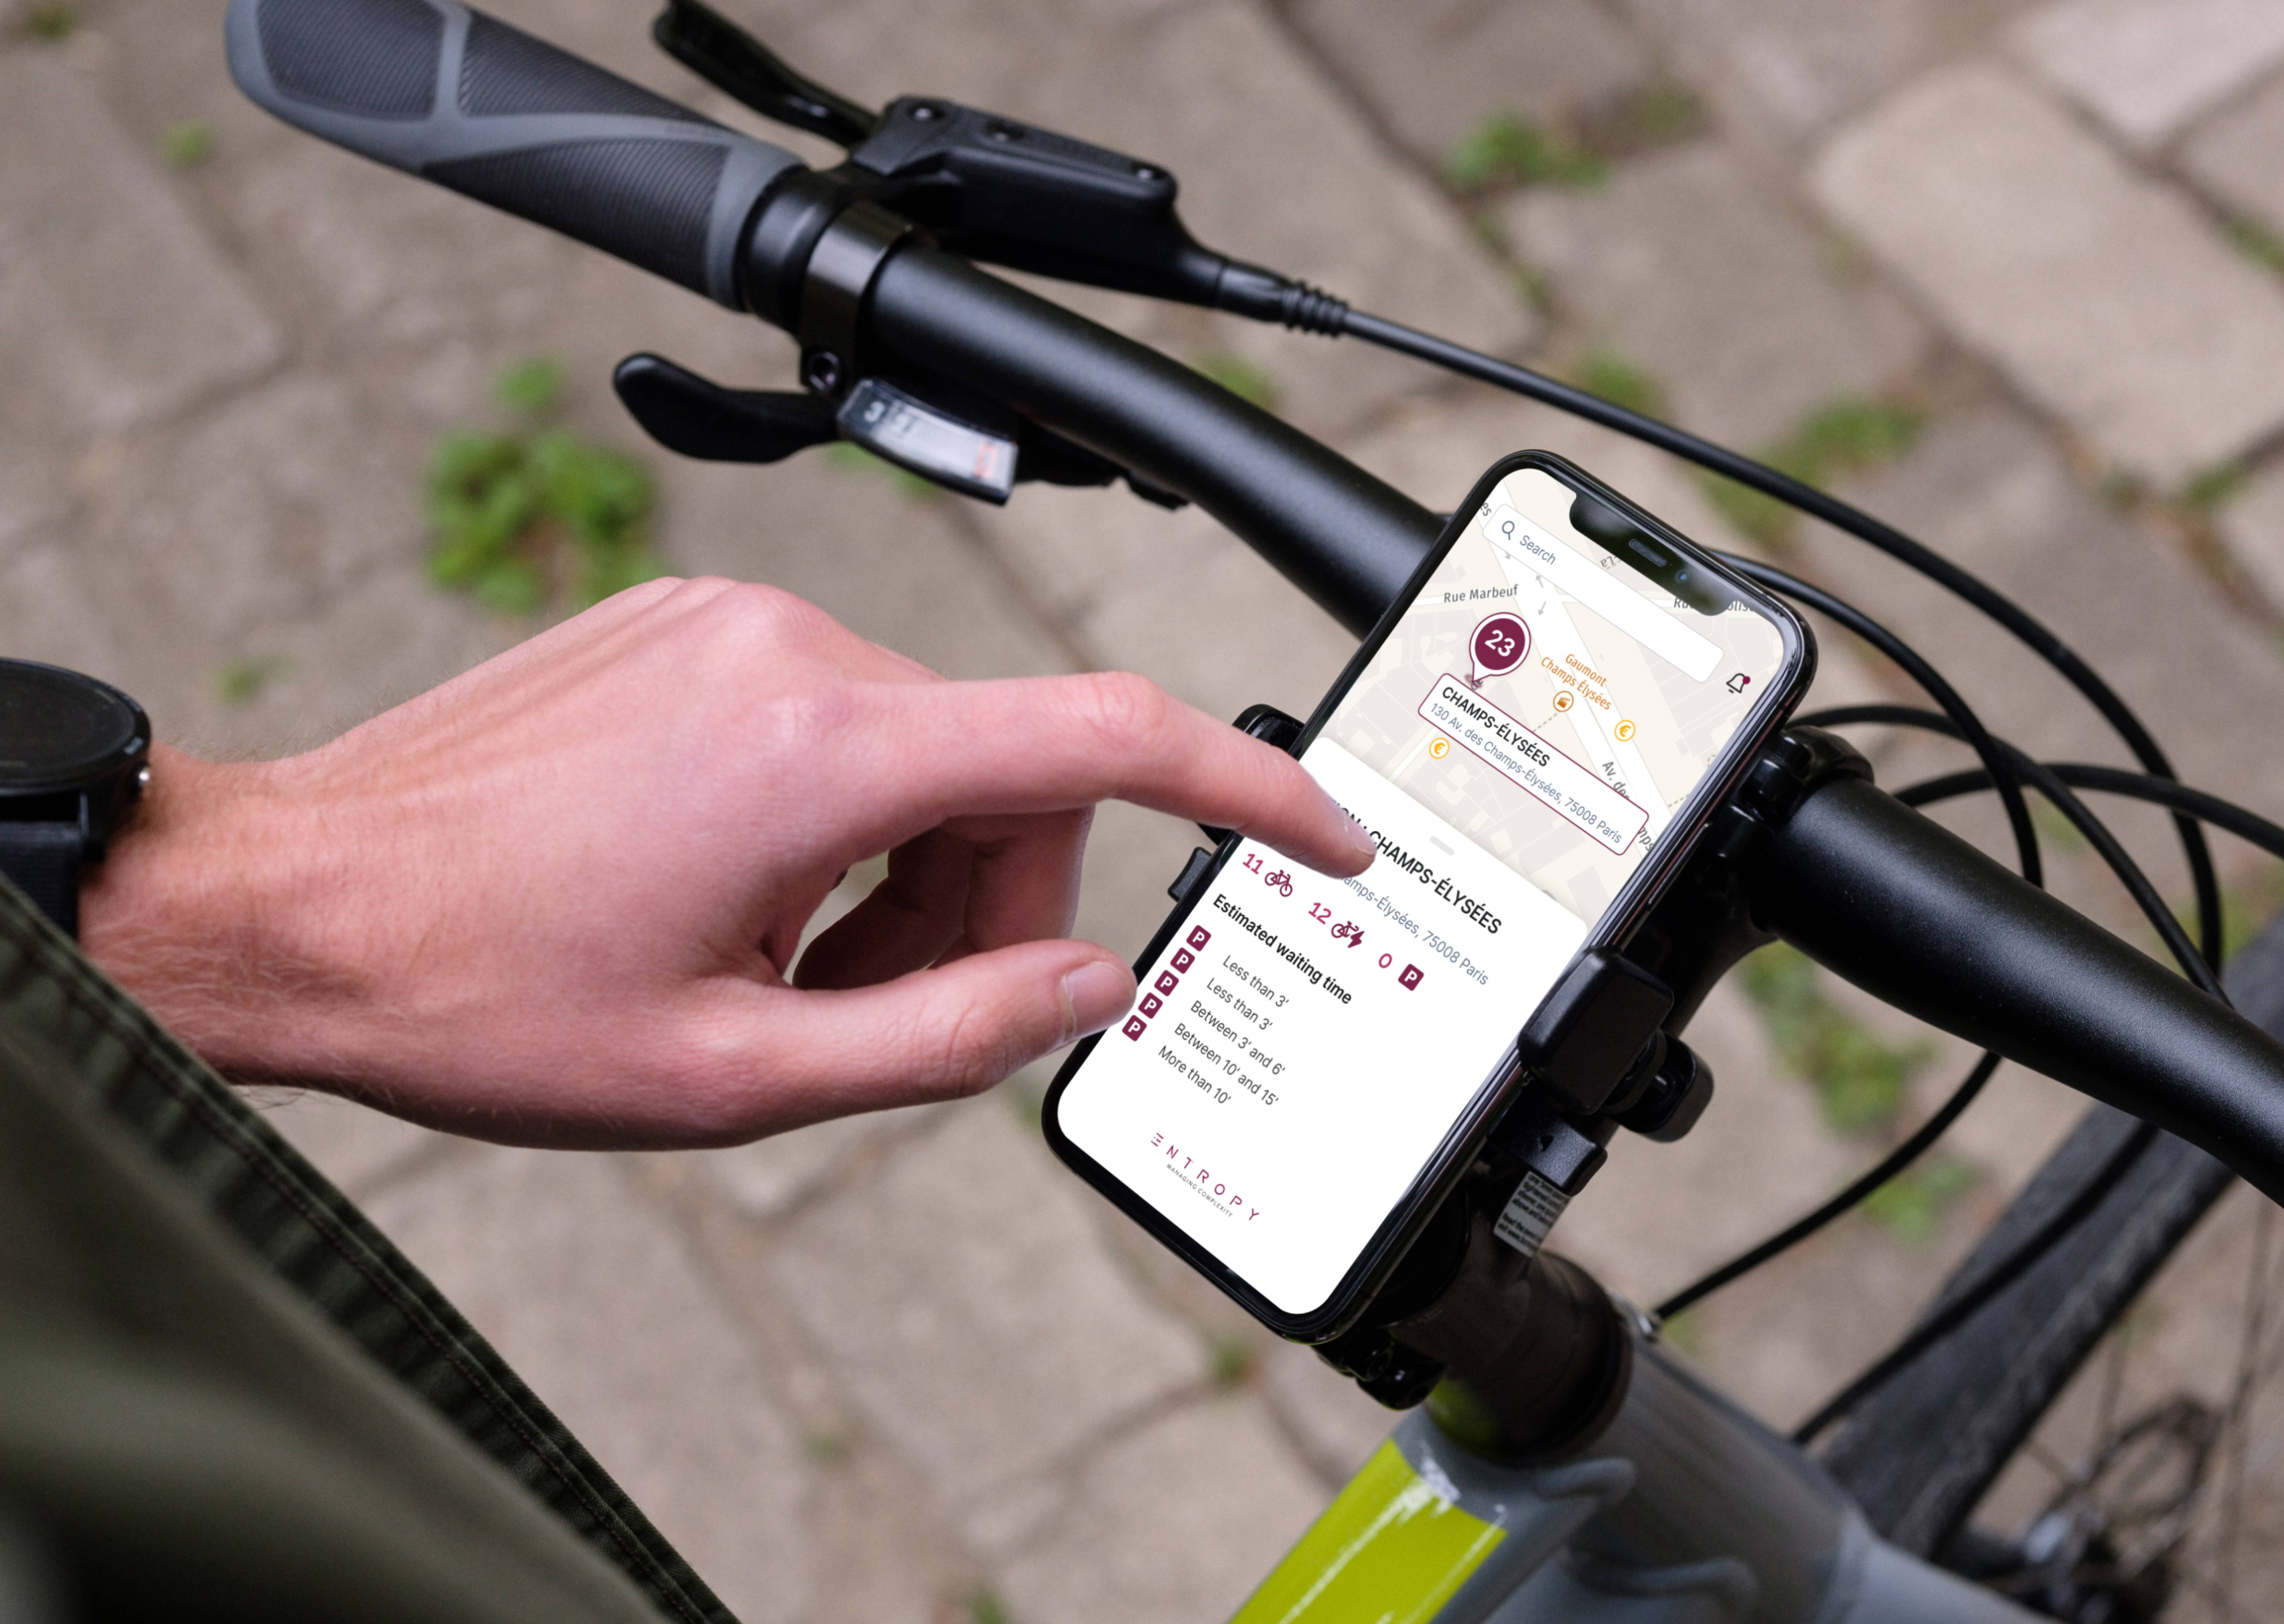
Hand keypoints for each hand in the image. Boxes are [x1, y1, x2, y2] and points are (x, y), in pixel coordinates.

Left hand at [80, 579, 1372, 1147]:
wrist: (292, 907)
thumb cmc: (478, 992)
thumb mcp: (734, 1075)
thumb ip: (947, 1036)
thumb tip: (1088, 986)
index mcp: (820, 748)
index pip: (1105, 738)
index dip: (1247, 792)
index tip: (1322, 838)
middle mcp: (789, 648)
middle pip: (1013, 770)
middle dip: (992, 905)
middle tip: (880, 1014)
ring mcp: (732, 625)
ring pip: (930, 748)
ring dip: (905, 874)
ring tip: (782, 972)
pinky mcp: (691, 631)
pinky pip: (842, 717)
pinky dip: (843, 821)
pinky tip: (743, 900)